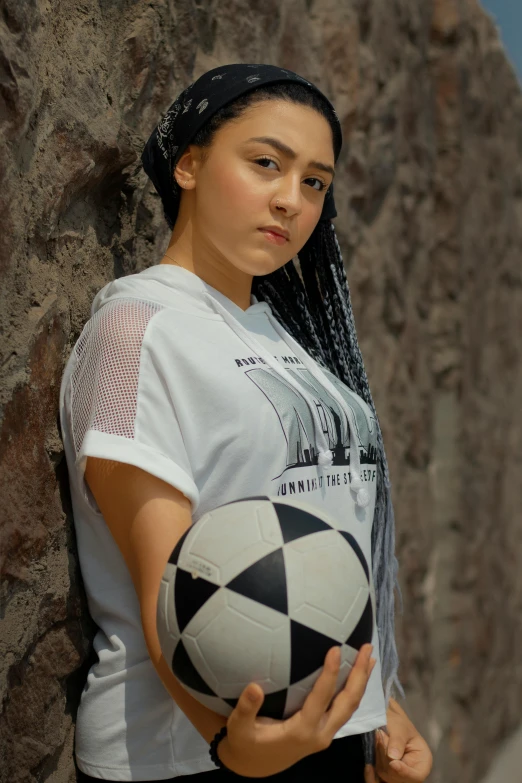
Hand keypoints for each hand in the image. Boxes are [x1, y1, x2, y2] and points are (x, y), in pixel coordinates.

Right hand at [218, 643, 376, 777]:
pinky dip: (354, 690)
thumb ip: (246, 709)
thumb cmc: (245, 743)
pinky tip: (356, 674)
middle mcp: (320, 733)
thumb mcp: (239, 728)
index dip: (330, 674)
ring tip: (369, 656)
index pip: (321, 698)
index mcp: (301, 731)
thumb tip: (254, 687)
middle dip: (359, 674)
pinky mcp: (325, 731)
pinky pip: (345, 709)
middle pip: (347, 702)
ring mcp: (325, 734)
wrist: (254, 766)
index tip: (336, 648)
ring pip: (350, 706)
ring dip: (361, 681)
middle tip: (366, 647)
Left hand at [364, 700, 432, 782]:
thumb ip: (397, 741)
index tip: (393, 763)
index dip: (405, 773)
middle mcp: (411, 772)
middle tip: (381, 738)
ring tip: (378, 740)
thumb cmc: (397, 721)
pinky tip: (368, 766)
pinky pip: (377, 782)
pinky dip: (371, 777)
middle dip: (387, 761)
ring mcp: (398, 775)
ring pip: (386, 779)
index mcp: (422, 761)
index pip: (417, 776)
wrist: (386, 717)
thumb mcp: (399, 727)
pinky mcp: (385, 775)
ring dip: (379, 761)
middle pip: (399, 779)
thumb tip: (393, 758)